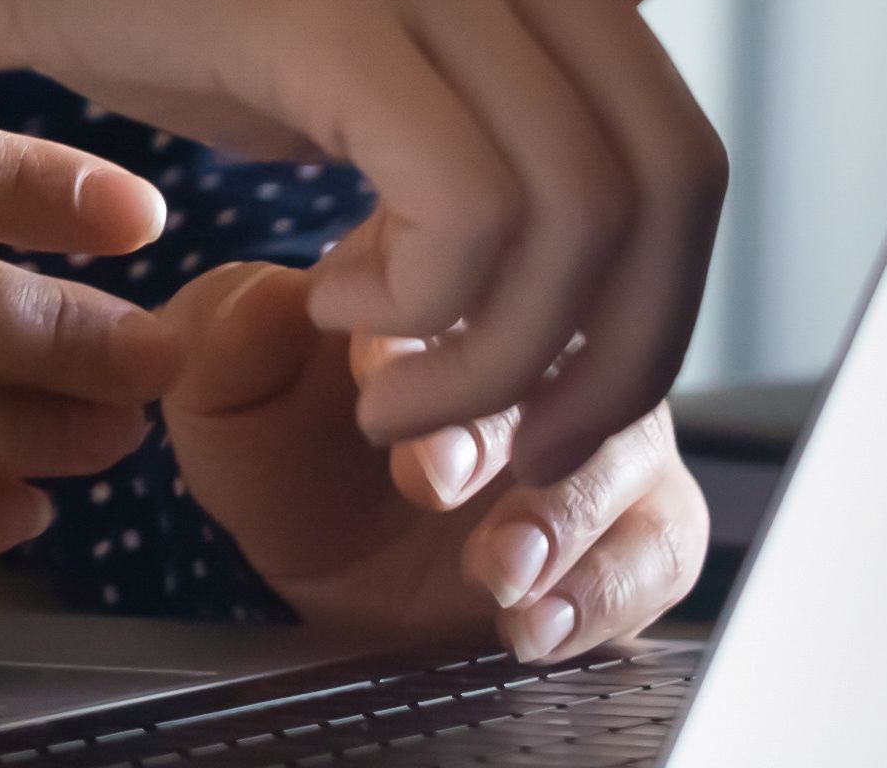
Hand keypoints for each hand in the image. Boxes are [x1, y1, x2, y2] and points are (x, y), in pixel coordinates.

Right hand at [0, 0, 886, 488]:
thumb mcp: (289, 8)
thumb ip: (416, 88)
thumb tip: (472, 255)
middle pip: (682, 183)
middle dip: (621, 367)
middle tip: (497, 467)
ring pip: (598, 220)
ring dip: (516, 372)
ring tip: (399, 419)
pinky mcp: (351, 2)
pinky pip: (479, 221)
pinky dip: (434, 324)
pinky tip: (341, 336)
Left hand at [152, 260, 702, 663]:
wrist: (323, 563)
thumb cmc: (281, 448)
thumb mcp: (223, 393)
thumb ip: (228, 337)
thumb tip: (274, 298)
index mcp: (447, 278)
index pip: (464, 267)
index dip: (420, 326)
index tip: (370, 381)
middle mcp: (543, 343)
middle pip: (559, 357)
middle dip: (492, 426)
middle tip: (428, 477)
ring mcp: (600, 430)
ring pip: (626, 449)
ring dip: (559, 514)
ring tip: (493, 567)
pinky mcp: (638, 523)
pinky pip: (662, 548)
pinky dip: (605, 589)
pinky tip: (535, 619)